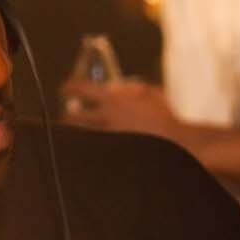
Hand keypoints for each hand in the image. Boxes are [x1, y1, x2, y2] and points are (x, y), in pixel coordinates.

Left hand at [61, 78, 184, 142]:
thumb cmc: (165, 117)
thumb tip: (120, 87)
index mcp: (114, 101)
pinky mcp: (110, 152)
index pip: (82, 89)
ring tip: (77, 133)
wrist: (175, 143)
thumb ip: (133, 88)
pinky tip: (92, 147)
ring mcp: (107, 138)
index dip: (69, 87)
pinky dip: (90, 146)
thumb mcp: (151, 93)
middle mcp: (106, 120)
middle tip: (66, 116)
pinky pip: (94, 149)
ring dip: (76, 134)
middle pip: (73, 118)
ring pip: (80, 136)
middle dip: (66, 117)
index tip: (64, 89)